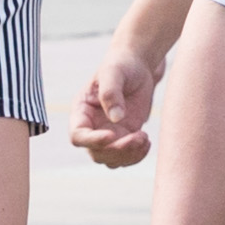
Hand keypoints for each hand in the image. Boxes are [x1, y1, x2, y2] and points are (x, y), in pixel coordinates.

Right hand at [69, 36, 162, 168]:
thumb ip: (111, 93)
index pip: (78, 135)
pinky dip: (137, 155)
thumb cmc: (121, 65)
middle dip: (117, 150)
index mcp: (81, 111)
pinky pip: (126, 157)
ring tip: (144, 137)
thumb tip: (115, 119)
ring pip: (111, 160)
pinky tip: (147, 140)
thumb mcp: (114, 73)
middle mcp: (92, 127)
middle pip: (96, 153)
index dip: (92, 141)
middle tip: (138, 135)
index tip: (112, 135)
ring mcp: (108, 134)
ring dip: (129, 156)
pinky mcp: (124, 137)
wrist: (138, 67)